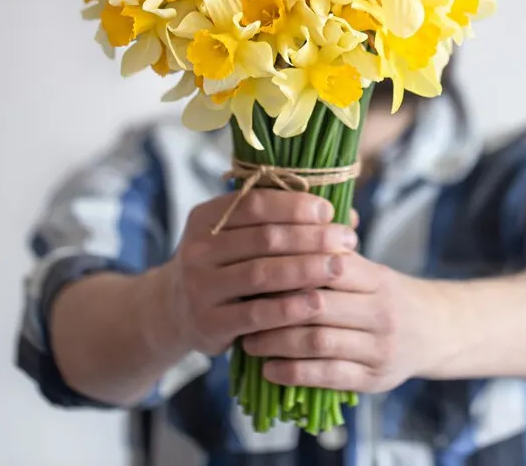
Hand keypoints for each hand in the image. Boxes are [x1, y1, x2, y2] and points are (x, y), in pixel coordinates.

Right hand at [160, 189, 358, 355]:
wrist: (176, 311)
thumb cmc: (227, 265)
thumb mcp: (243, 237)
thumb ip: (287, 222)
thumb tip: (349, 214)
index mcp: (206, 217)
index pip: (255, 203)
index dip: (295, 205)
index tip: (328, 211)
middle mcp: (197, 249)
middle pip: (264, 238)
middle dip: (311, 237)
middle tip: (347, 239)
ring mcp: (200, 287)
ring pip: (261, 274)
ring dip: (306, 269)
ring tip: (340, 267)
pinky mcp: (208, 323)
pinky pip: (256, 314)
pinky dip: (290, 308)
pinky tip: (317, 303)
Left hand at [243, 255, 449, 393]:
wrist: (436, 332)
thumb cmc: (388, 295)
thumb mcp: (371, 270)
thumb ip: (334, 254)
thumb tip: (286, 224)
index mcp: (378, 279)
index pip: (330, 266)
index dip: (290, 265)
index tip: (257, 267)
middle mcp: (382, 312)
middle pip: (319, 305)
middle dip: (274, 307)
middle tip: (243, 307)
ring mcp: (379, 348)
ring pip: (318, 342)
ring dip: (277, 342)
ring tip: (249, 341)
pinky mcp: (374, 379)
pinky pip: (327, 376)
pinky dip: (293, 373)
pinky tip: (269, 368)